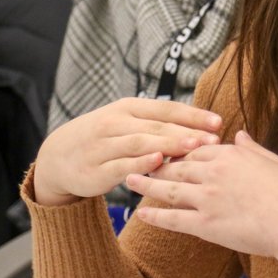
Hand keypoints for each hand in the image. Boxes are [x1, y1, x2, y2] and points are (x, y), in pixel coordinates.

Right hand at [32, 98, 222, 206]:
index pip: (165, 109)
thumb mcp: (128, 123)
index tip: (218, 122)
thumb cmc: (106, 138)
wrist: (58, 157)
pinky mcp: (96, 169)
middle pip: (157, 126)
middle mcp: (115, 123)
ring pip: (140, 143)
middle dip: (187, 132)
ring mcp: (104, 145)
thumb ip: (158, 125)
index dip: (192, 115)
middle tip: (213, 139)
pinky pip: (121, 165)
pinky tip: (159, 163)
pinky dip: (140, 163)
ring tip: (193, 148)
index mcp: (128, 108)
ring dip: (168, 145)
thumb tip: (201, 128)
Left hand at [125, 130, 277, 258]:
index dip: (180, 151)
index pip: (197, 149)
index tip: (167, 151)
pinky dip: (156, 216)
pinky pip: (174, 220)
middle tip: (136, 160)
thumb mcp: (275, 162)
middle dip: (154, 163)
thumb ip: (252, 148)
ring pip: (169, 189)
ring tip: (128, 180)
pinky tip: (141, 214)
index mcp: (231, 156)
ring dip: (146, 184)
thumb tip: (240, 134)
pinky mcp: (206, 225)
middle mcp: (214, 173)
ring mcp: (208, 199)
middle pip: (177, 166)